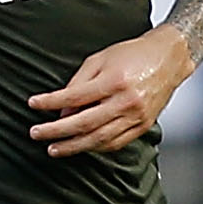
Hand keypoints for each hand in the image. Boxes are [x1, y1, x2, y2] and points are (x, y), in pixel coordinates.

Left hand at [27, 30, 189, 156]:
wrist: (168, 58)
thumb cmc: (133, 54)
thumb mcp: (100, 58)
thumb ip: (79, 82)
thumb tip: (61, 109)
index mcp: (114, 80)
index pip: (75, 97)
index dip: (50, 102)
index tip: (33, 105)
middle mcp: (126, 101)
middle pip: (84, 123)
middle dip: (56, 131)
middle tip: (37, 134)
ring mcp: (136, 116)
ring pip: (99, 139)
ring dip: (73, 147)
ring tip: (54, 149)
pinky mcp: (143, 126)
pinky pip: (115, 143)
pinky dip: (95, 147)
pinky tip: (81, 147)